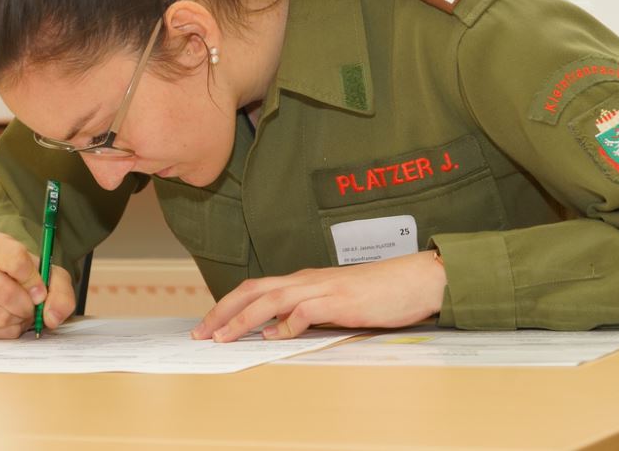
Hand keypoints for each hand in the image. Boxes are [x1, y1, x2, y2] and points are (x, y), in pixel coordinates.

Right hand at [0, 231, 74, 338]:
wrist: (12, 282)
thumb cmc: (31, 274)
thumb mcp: (53, 275)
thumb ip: (61, 293)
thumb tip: (53, 317)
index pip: (15, 262)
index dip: (33, 282)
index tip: (41, 291)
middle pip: (4, 292)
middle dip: (27, 305)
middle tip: (33, 304)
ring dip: (19, 319)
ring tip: (23, 310)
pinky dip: (9, 330)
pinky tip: (13, 318)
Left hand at [191, 250, 446, 342]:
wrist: (417, 279)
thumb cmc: (382, 292)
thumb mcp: (338, 302)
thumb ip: (310, 312)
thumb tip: (279, 330)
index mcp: (306, 280)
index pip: (258, 288)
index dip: (229, 305)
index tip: (209, 324)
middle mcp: (309, 280)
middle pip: (254, 289)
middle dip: (222, 310)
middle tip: (201, 333)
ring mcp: (324, 288)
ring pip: (271, 299)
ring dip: (243, 319)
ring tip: (222, 337)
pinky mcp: (341, 300)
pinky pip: (305, 311)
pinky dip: (285, 325)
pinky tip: (273, 338)